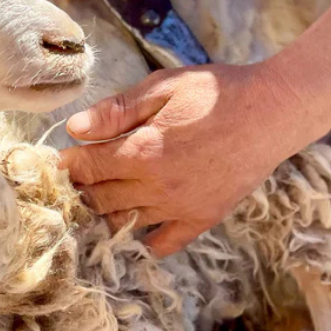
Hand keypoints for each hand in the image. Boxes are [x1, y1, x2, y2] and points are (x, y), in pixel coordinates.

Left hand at [59, 61, 320, 256]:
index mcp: (143, 152)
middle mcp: (157, 188)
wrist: (273, 112)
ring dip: (104, 214)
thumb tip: (74, 129)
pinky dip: (143, 241)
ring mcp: (180, 208)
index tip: (57, 161)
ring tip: (96, 200)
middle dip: (80, 190)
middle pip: (99, 200)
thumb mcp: (164, 86)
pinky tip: (134, 228)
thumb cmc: (217, 91)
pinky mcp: (202, 219)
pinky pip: (163, 243)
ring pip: (124, 223)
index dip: (67, 165)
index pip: (87, 168)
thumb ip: (117, 110)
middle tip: (72, 181)